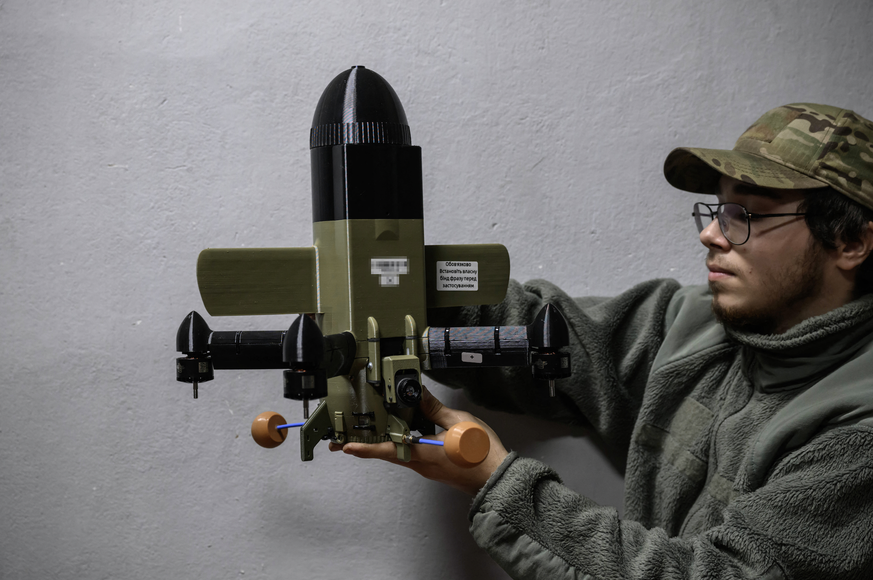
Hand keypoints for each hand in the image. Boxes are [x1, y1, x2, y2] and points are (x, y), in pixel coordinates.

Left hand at [328, 386, 508, 495]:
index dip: (365, 448)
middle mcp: (420, 464)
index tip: (346, 447)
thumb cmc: (480, 453)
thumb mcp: (457, 422)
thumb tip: (419, 394)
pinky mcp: (435, 468)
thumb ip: (435, 408)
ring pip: (400, 454)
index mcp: (422, 454)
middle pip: (388, 453)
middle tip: (347, 442)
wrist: (497, 478)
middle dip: (368, 446)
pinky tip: (406, 433)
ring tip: (372, 433)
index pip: (387, 449)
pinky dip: (404, 444)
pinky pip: (413, 455)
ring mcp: (427, 468)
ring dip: (385, 444)